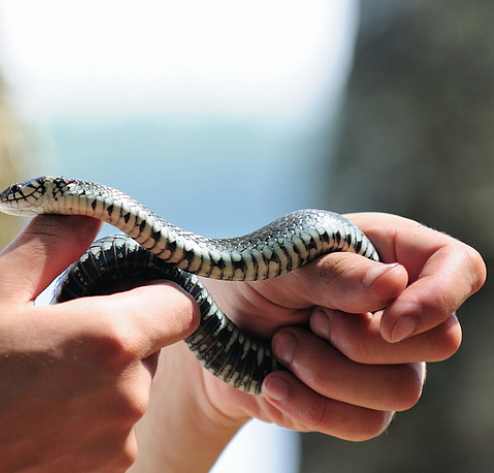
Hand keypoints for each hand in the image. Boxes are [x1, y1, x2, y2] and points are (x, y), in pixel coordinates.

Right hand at [0, 215, 199, 472]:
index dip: (157, 292)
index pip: (181, 305)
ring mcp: (120, 439)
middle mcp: (130, 394)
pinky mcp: (108, 471)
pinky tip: (43, 415)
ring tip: (44, 378)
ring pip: (135, 386)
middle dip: (120, 332)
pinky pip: (117, 426)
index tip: (119, 292)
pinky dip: (93, 414)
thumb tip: (88, 211)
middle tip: (61, 334)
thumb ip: (52, 244)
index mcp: (110, 339)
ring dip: (105, 375)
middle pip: (155, 344)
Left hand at [190, 212, 485, 440]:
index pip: (459, 267)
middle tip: (309, 320)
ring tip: (282, 346)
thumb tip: (395, 283)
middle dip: (361, 339)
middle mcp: (399, 307)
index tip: (390, 320)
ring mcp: (388, 360)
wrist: (217, 333)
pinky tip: (275, 382)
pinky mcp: (363, 403)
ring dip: (328, 371)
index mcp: (389, 253)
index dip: (439, 296)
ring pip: (403, 390)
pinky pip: (366, 423)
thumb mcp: (281, 263)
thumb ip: (333, 271)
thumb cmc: (252, 280)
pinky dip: (313, 404)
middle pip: (440, 339)